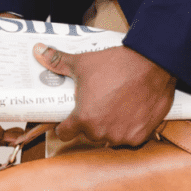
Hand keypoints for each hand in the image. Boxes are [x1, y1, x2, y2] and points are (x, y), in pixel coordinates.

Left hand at [33, 44, 176, 146]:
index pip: (65, 134)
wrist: (153, 62)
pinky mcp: (140, 136)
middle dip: (91, 123)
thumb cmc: (116, 64)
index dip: (66, 126)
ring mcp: (122, 136)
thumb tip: (37, 51)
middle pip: (89, 134)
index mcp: (83, 119)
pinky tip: (131, 114)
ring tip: (115, 108)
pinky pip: (130, 139)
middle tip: (98, 106)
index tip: (70, 119)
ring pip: (109, 138)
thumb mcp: (83, 63)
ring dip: (111, 128)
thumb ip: (58, 62)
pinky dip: (130, 129)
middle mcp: (101, 132)